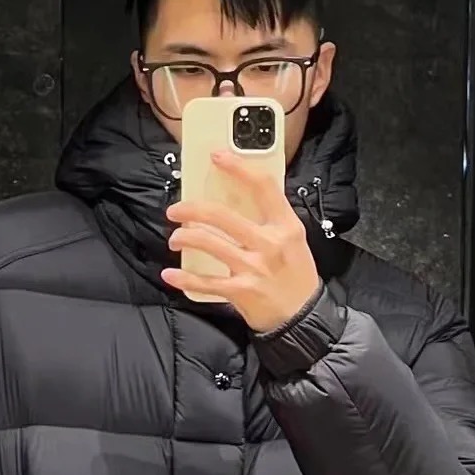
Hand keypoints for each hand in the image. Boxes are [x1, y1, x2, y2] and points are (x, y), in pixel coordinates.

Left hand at [162, 149, 321, 333]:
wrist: (303, 318)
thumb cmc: (296, 276)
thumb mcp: (293, 241)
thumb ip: (270, 221)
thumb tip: (239, 199)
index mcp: (285, 226)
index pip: (263, 187)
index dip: (238, 167)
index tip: (218, 156)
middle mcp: (269, 243)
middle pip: (223, 216)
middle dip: (192, 209)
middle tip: (176, 210)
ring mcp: (254, 268)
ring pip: (208, 243)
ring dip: (184, 238)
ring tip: (175, 238)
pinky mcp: (241, 291)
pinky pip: (205, 281)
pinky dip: (184, 278)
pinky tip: (170, 274)